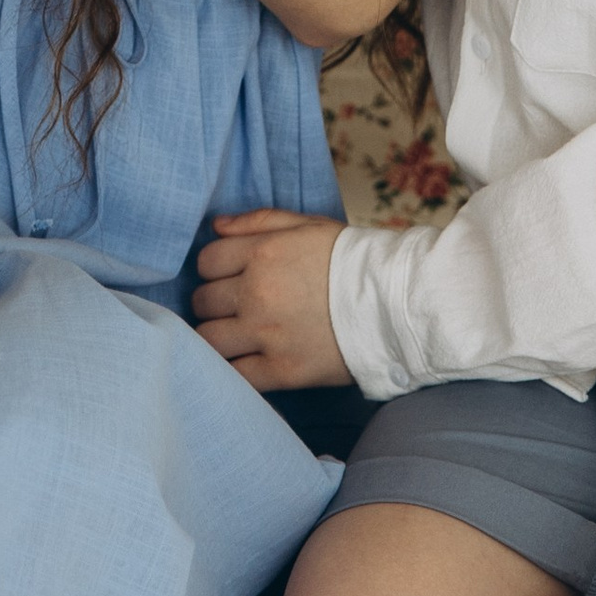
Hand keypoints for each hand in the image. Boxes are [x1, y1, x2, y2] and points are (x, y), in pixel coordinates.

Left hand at [192, 208, 350, 391]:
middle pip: (203, 301)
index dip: (214, 269)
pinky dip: (232, 370)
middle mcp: (257, 293)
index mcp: (262, 253)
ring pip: (209, 339)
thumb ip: (257, 221)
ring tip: (234, 335)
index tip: (229, 276)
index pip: (206, 262)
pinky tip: (243, 361)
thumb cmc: (350, 260)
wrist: (392, 304)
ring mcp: (267, 334)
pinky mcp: (282, 371)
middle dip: (214, 302)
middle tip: (233, 307)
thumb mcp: (306, 225)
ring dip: (216, 336)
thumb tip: (215, 226)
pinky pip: (235, 375)